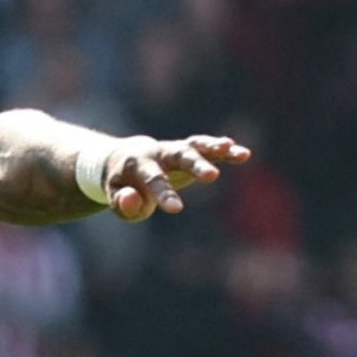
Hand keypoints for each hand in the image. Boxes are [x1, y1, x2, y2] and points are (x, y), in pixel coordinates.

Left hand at [97, 135, 250, 222]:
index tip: (177, 209)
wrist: (123, 158)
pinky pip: (207, 149)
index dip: (164, 194)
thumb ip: (122, 203)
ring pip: (195, 146)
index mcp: (138, 164)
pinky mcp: (188, 151)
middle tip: (213, 176)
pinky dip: (224, 151)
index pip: (153, 179)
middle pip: (179, 156)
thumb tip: (131, 199)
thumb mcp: (114, 198)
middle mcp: (159, 152)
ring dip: (214, 148)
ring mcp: (175, 149)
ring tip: (234, 149)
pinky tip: (242, 154)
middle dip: (196, 165)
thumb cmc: (121, 186)